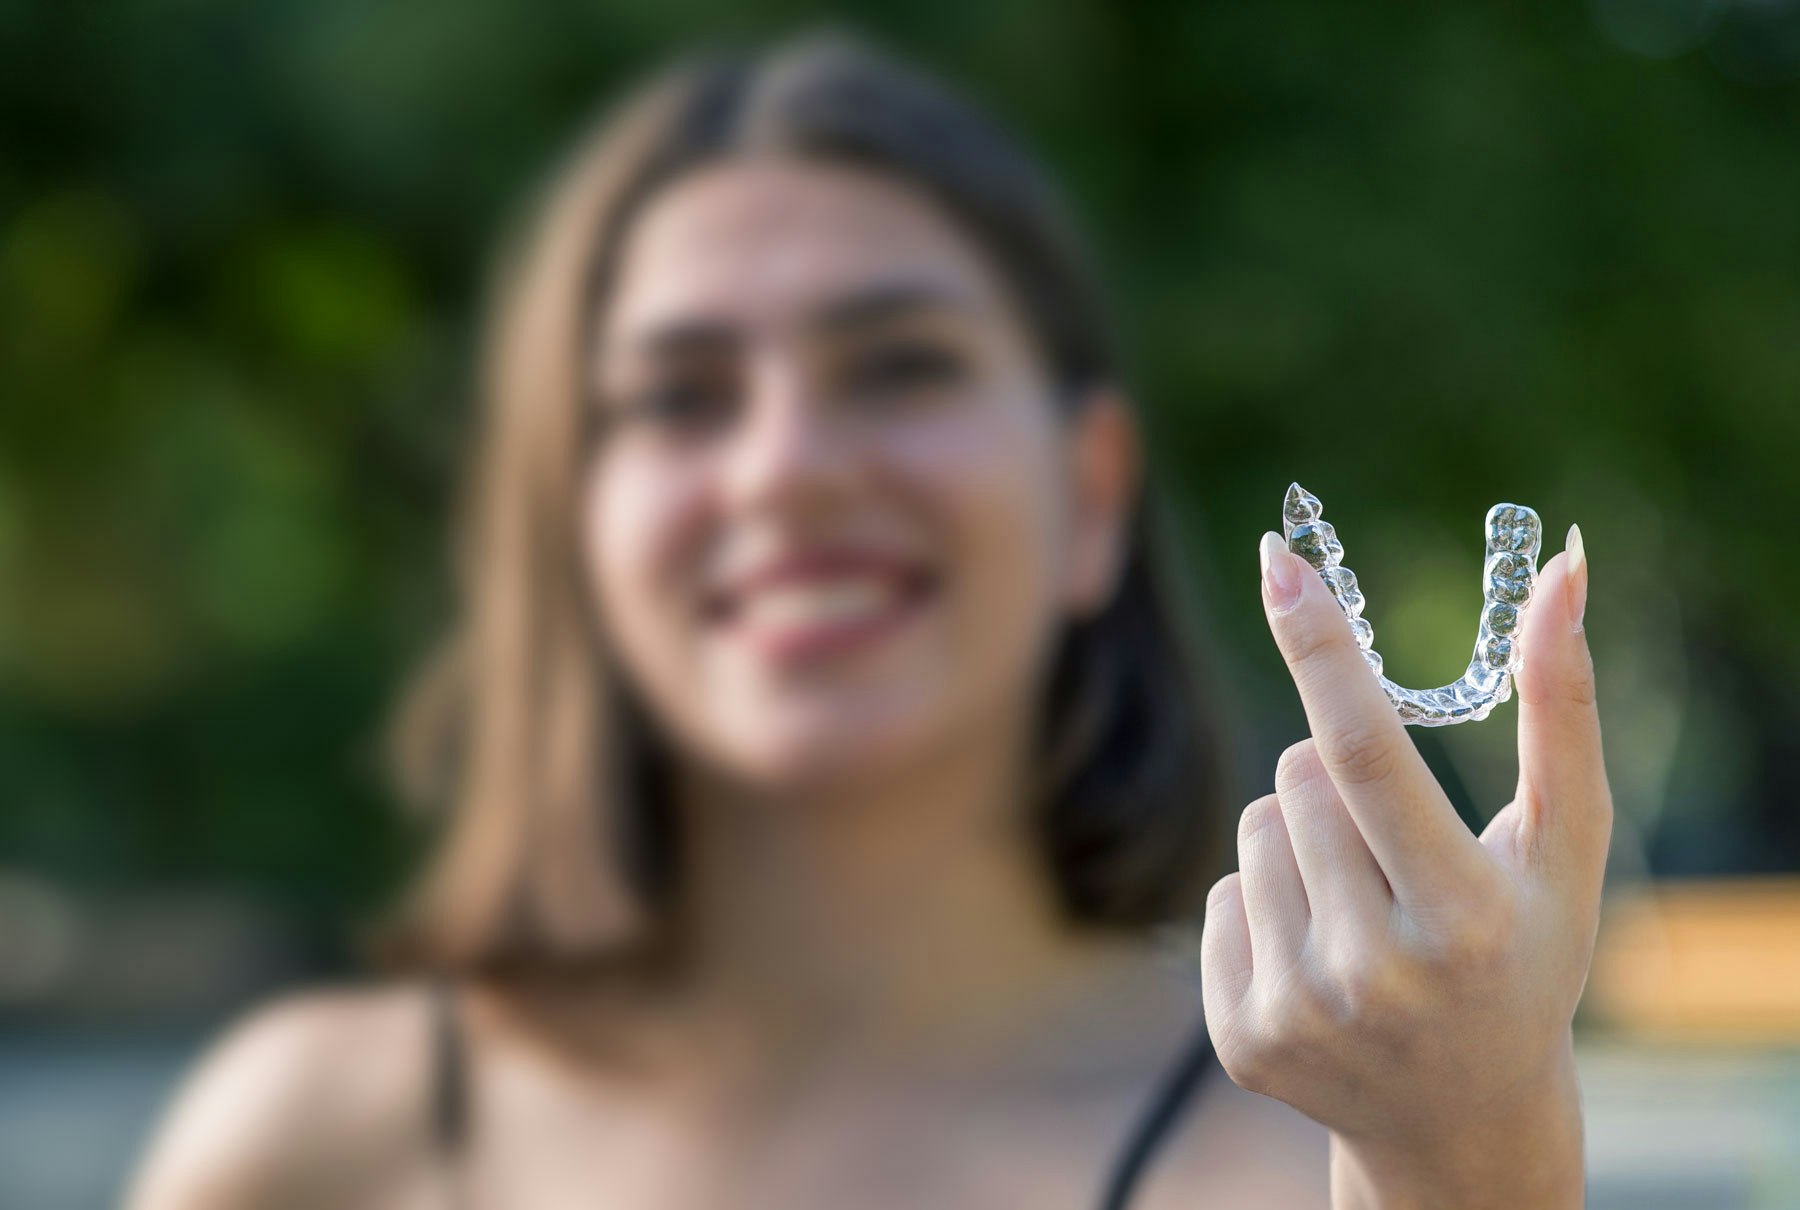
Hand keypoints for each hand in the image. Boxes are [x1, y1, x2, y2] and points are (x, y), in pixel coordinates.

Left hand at [1200, 525, 1611, 1208]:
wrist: (1461, 1114)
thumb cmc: (1525, 953)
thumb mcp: (1563, 844)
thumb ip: (1561, 710)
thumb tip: (1563, 575)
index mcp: (1460, 917)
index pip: (1365, 756)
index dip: (1320, 650)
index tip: (1278, 558)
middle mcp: (1373, 974)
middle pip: (1297, 775)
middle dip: (1337, 776)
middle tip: (1396, 852)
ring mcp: (1298, 1012)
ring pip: (1253, 825)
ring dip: (1300, 838)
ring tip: (1364, 909)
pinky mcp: (1240, 1038)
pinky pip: (1222, 894)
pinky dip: (1266, 903)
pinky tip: (1323, 957)